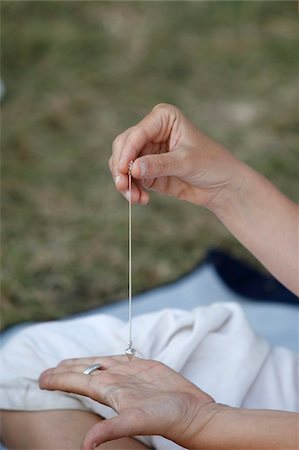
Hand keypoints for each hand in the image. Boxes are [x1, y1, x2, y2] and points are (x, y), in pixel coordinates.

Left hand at [39, 355, 215, 449]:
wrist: (192, 413)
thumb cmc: (167, 417)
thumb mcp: (138, 421)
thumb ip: (112, 429)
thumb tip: (86, 445)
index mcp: (111, 391)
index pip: (78, 382)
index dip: (59, 379)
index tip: (41, 379)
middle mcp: (117, 381)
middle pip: (85, 372)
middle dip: (65, 371)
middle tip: (46, 372)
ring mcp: (130, 374)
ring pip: (100, 363)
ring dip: (82, 362)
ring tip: (66, 363)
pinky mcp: (145, 367)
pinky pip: (121, 359)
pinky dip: (108, 358)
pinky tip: (102, 358)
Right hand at [109, 103, 239, 207]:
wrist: (222, 185)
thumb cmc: (212, 164)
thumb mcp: (186, 162)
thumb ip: (159, 165)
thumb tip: (132, 169)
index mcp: (163, 119)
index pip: (137, 133)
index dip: (127, 152)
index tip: (122, 170)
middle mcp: (152, 132)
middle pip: (124, 147)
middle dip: (120, 168)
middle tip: (123, 186)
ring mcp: (148, 152)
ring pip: (123, 164)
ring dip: (125, 182)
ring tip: (134, 198)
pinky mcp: (147, 170)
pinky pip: (131, 179)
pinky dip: (132, 190)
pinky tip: (140, 200)